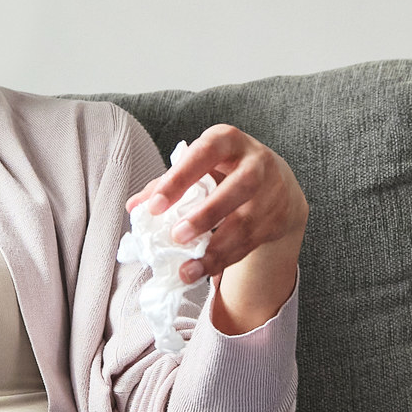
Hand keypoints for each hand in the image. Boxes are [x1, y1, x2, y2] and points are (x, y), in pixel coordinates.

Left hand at [141, 126, 305, 336]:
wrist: (275, 184)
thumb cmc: (224, 171)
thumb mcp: (199, 167)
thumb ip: (167, 183)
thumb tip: (134, 207)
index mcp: (228, 141)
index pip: (204, 154)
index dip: (179, 178)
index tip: (155, 207)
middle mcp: (256, 163)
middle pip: (238, 187)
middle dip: (207, 215)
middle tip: (176, 236)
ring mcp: (271, 193)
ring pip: (246, 224)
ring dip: (215, 249)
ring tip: (186, 270)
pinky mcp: (277, 219)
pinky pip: (250, 244)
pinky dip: (224, 260)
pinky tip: (202, 271)